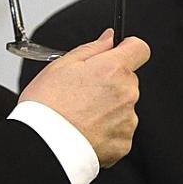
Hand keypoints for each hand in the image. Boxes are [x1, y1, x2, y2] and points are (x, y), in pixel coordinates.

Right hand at [18, 29, 149, 167]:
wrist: (44, 144)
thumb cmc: (47, 105)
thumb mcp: (62, 65)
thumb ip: (92, 48)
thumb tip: (109, 38)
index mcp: (113, 69)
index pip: (139, 49)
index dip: (127, 49)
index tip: (116, 54)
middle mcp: (126, 93)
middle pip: (128, 80)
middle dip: (111, 82)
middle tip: (83, 92)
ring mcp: (128, 120)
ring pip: (124, 106)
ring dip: (109, 108)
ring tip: (81, 115)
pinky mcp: (124, 143)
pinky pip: (120, 131)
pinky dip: (106, 131)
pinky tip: (86, 130)